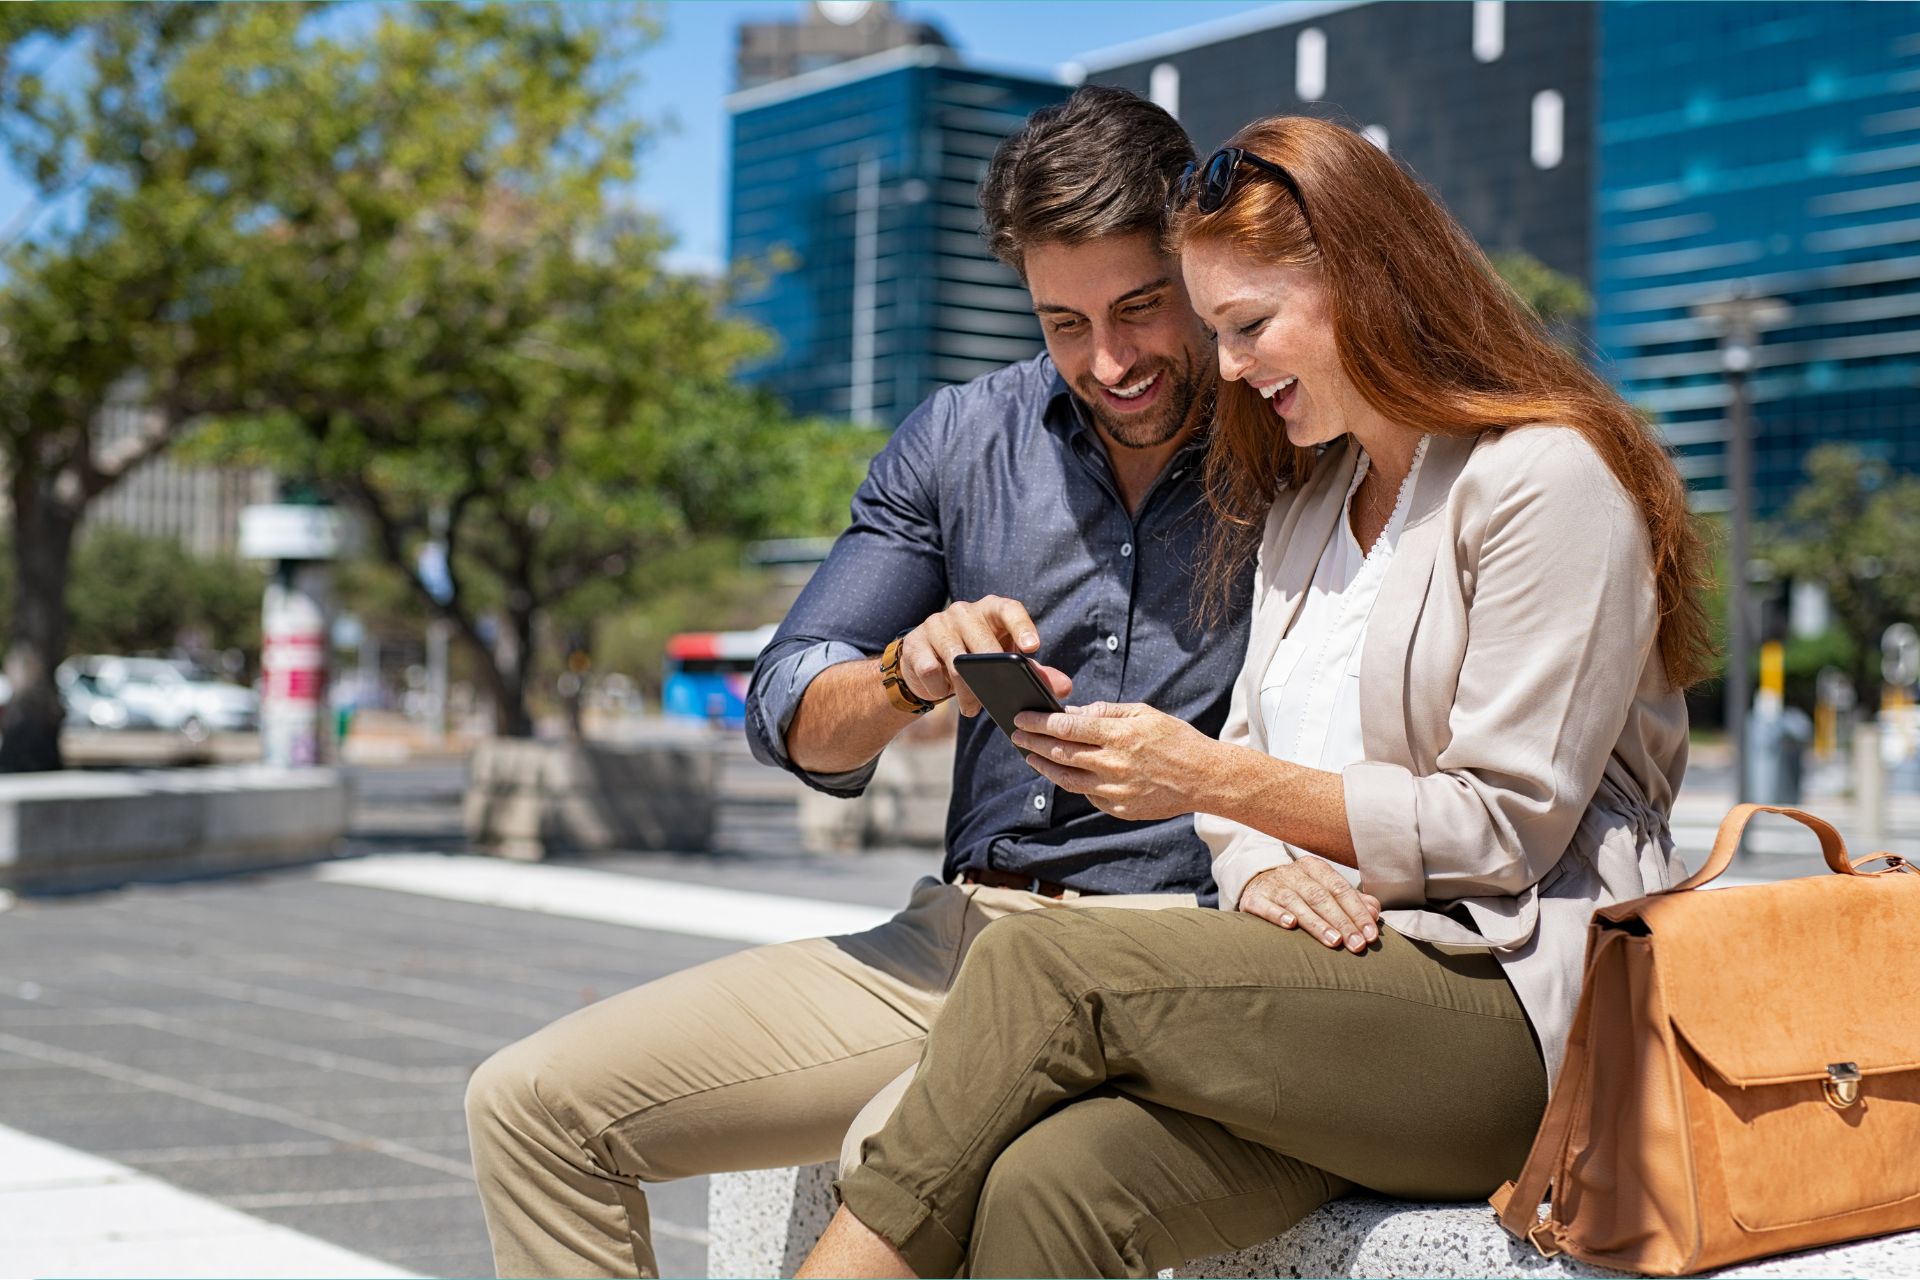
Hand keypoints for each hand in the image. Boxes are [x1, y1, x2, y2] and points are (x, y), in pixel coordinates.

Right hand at [897, 596, 1071, 717]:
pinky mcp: (915, 642)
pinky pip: (930, 668)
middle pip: (982, 640)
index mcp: (991, 610)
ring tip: (971, 708)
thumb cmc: (976, 659)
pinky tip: (941, 690)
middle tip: (992, 699)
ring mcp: (937, 623)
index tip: (1032, 649)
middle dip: (990, 675)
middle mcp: (964, 611)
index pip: (1009, 610)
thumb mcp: (1006, 663)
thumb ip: (1036, 673)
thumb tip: (1064, 688)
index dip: (1022, 627)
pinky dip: (938, 686)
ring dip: (965, 689)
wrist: (927, 664)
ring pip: (956, 658)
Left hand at [1010, 701, 1211, 821]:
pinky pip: (1088, 795)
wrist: (1204, 778)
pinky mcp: (1119, 808)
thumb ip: (1106, 713)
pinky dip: (1073, 782)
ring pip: (1067, 779)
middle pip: (1060, 753)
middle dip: (1032, 743)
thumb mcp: (1143, 714)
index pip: (1065, 728)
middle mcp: (1112, 764)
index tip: (1021, 718)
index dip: (1038, 722)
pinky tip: (1064, 772)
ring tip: (1031, 757)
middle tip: (1016, 736)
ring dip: (1044, 767)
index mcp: (1118, 736)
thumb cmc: (1175, 739)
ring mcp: (1115, 790)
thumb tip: (1073, 713)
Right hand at [1240, 861, 1381, 954]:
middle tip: (1356, 945)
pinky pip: (1265, 905)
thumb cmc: (1298, 891)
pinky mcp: (1253, 898)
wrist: (1255, 882)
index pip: (1341, 889)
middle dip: (1342, 922)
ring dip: (1317, 923)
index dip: (1357, 912)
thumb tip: (1374, 911)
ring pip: (1297, 902)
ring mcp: (1273, 885)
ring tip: (1333, 941)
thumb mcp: (1324, 889)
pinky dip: (1278, 914)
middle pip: (1321, 897)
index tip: (1370, 935)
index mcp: (1315, 869)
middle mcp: (1294, 874)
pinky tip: (1290, 925)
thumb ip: (1350, 900)